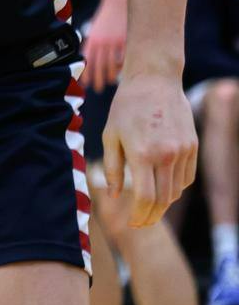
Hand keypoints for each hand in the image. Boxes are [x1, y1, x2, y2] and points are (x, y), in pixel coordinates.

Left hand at [83, 0, 126, 92]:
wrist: (117, 1)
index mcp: (92, 40)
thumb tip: (88, 58)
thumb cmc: (106, 17)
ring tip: (109, 82)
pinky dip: (122, 65)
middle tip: (97, 89)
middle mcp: (101, 42)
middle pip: (98, 65)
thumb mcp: (95, 29)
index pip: (87, 61)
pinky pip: (123, 56)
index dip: (85, 74)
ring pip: (111, 63)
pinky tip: (121, 71)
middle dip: (97, 79)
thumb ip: (92, 42)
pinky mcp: (125, 40)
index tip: (85, 84)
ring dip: (109, 75)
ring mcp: (113, 41)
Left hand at [102, 71, 197, 226]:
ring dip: (163, 205)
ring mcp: (183, 151)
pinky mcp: (193, 146)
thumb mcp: (110, 136)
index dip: (139, 215)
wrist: (154, 81)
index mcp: (142, 153)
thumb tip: (115, 195)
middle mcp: (166, 155)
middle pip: (163, 199)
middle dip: (151, 216)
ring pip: (176, 191)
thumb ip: (113, 168)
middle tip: (140, 223)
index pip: (145, 197)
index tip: (132, 223)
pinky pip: (187, 177)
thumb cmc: (125, 108)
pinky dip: (175, 188)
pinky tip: (163, 190)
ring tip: (149, 209)